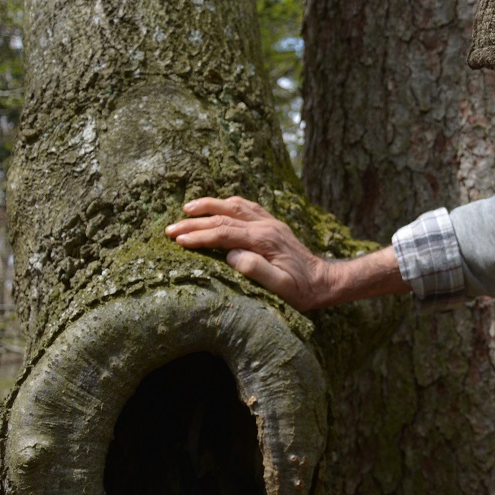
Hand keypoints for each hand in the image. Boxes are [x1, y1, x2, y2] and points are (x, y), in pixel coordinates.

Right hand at [166, 196, 332, 308]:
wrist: (325, 281)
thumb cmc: (302, 290)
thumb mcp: (281, 287)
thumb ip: (256, 270)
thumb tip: (230, 255)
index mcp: (264, 240)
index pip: (224, 234)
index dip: (199, 236)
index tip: (178, 240)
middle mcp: (266, 226)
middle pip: (223, 218)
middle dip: (194, 222)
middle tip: (169, 228)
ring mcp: (270, 223)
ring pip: (235, 206)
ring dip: (209, 205)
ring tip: (187, 208)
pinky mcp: (273, 225)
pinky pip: (248, 207)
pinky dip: (229, 204)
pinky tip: (220, 205)